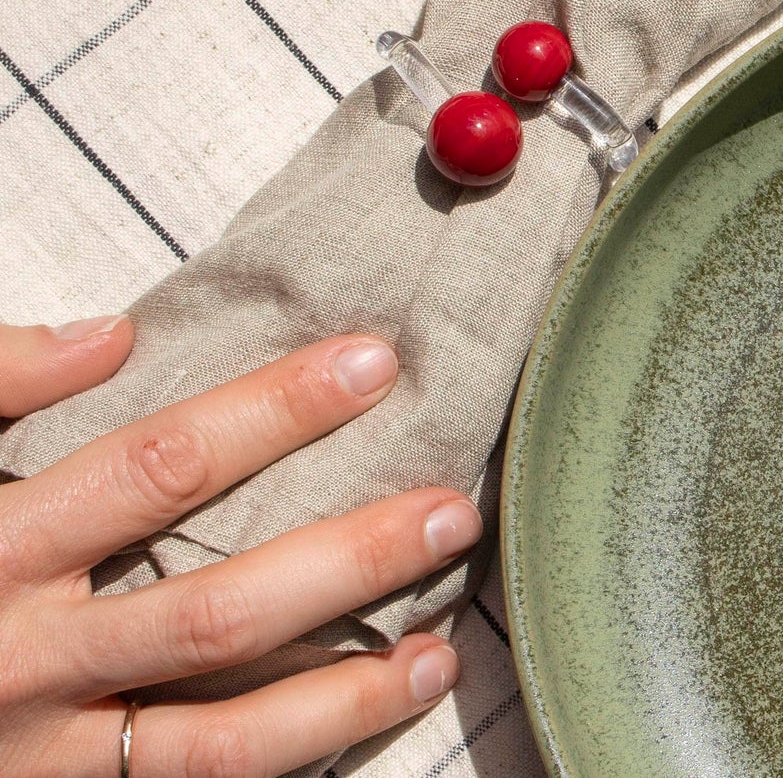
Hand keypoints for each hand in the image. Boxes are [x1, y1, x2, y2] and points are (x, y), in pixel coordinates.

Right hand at [0, 320, 480, 776]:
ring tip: (440, 648)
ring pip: (216, 749)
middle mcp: (19, 666)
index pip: (160, 468)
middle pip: (214, 614)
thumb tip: (108, 337)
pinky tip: (359, 732)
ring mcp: (35, 762)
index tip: (373, 364)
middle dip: (345, 560)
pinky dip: (282, 772)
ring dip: (342, 699)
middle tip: (451, 510)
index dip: (274, 412)